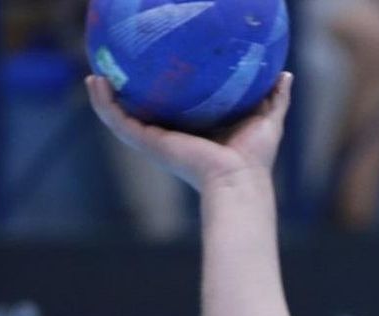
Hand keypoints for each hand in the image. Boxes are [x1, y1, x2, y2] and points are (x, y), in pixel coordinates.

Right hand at [86, 71, 293, 192]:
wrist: (239, 180)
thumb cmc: (254, 157)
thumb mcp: (267, 119)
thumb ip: (274, 97)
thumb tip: (284, 74)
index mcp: (194, 132)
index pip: (173, 111)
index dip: (162, 94)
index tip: (153, 73)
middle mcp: (171, 137)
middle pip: (143, 114)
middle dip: (127, 96)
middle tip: (114, 72)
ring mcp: (156, 141)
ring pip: (121, 117)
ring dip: (104, 98)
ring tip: (93, 75)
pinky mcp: (147, 142)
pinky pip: (117, 120)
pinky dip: (102, 103)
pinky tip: (93, 83)